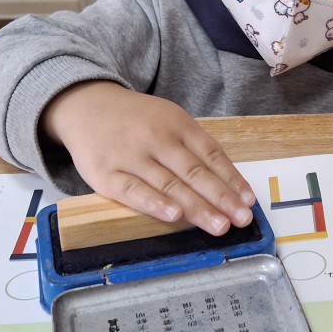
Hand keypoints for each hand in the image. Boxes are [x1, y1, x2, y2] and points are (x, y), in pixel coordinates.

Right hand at [43, 82, 255, 235]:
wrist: (84, 105)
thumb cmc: (135, 121)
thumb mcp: (167, 120)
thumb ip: (193, 148)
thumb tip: (228, 185)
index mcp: (177, 124)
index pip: (210, 154)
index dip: (231, 179)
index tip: (248, 202)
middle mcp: (156, 138)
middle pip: (194, 172)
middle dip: (220, 198)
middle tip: (241, 220)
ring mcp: (130, 157)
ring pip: (168, 184)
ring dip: (196, 207)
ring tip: (219, 226)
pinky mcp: (106, 174)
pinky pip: (133, 192)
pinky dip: (154, 204)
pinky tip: (173, 216)